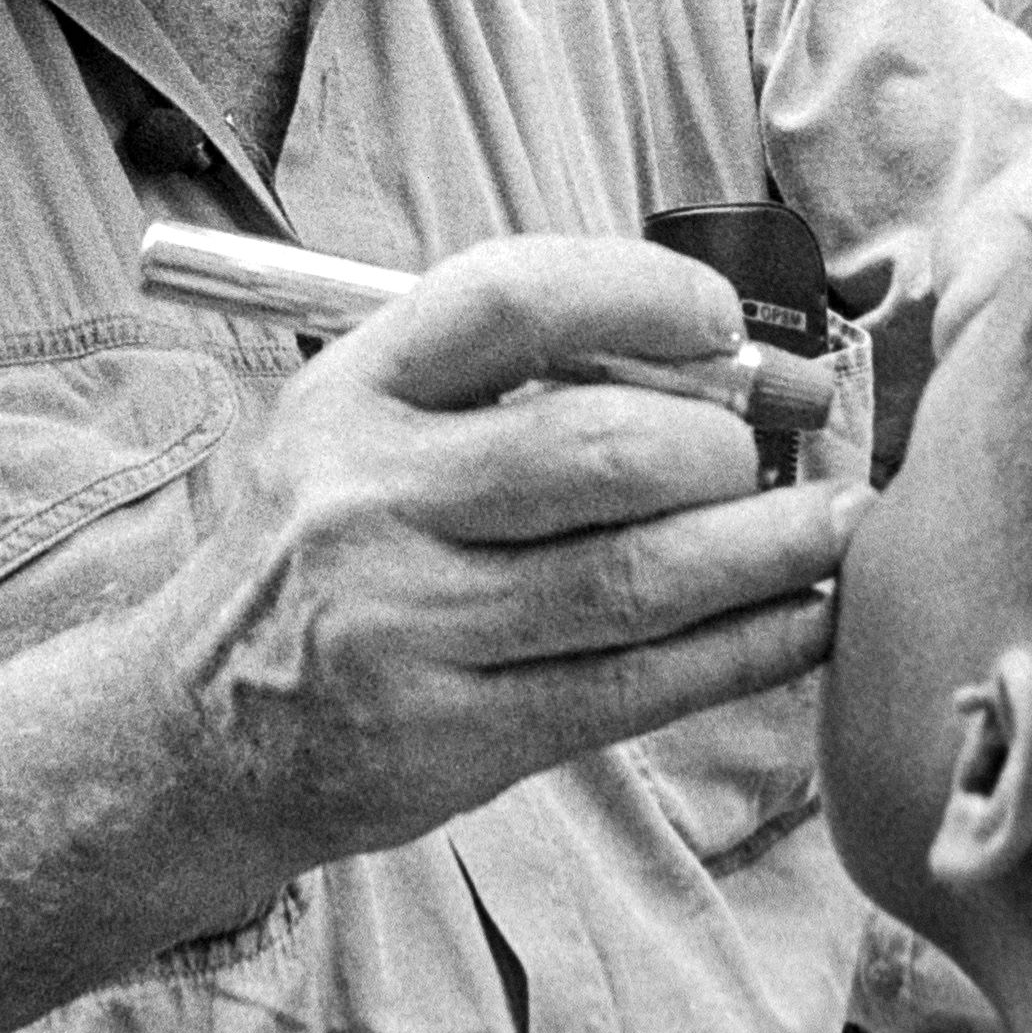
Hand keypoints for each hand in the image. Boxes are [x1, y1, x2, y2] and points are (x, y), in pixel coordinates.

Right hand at [146, 236, 872, 869]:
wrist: (190, 737)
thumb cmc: (316, 558)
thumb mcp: (356, 431)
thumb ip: (497, 387)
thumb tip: (714, 357)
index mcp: (351, 394)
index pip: (510, 301)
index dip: (642, 294)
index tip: (724, 322)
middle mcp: (369, 502)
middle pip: (600, 449)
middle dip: (727, 446)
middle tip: (784, 451)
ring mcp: (409, 627)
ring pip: (636, 576)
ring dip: (771, 549)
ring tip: (841, 524)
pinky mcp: (454, 738)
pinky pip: (637, 685)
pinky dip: (746, 649)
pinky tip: (808, 620)